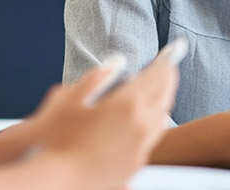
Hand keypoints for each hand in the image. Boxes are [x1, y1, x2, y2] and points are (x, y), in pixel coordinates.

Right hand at [35, 58, 178, 188]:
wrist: (59, 180)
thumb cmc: (58, 141)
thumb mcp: (70, 100)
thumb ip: (97, 77)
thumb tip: (116, 62)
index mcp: (126, 105)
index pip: (157, 75)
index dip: (165, 62)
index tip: (171, 53)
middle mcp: (141, 125)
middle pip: (166, 94)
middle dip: (168, 78)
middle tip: (166, 68)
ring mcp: (141, 146)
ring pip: (163, 117)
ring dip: (163, 99)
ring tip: (158, 91)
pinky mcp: (137, 163)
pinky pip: (154, 137)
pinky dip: (155, 122)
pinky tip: (146, 119)